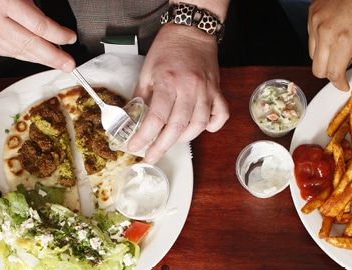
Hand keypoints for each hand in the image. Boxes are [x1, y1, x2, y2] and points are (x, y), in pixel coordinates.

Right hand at [0, 0, 76, 70]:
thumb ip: (30, 6)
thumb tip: (50, 26)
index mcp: (2, 2)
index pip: (39, 25)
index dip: (58, 34)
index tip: (70, 38)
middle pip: (31, 45)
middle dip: (53, 57)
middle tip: (69, 64)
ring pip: (20, 52)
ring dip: (40, 58)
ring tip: (57, 62)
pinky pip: (8, 52)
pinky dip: (24, 55)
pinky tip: (35, 56)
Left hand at [128, 25, 228, 163]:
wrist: (191, 31)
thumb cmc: (168, 49)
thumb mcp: (147, 71)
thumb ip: (141, 96)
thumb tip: (132, 119)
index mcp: (168, 82)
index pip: (156, 117)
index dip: (144, 136)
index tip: (135, 146)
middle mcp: (189, 88)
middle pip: (177, 127)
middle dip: (162, 146)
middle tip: (152, 155)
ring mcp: (206, 90)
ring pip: (199, 125)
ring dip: (184, 138)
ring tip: (171, 140)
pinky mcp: (217, 91)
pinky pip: (220, 116)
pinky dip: (212, 126)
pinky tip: (200, 128)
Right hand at [306, 0, 351, 89]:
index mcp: (342, 38)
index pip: (333, 74)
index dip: (340, 83)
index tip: (346, 85)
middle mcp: (324, 31)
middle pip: (318, 68)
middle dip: (331, 73)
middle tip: (347, 63)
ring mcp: (315, 21)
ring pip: (312, 55)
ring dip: (326, 57)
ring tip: (344, 45)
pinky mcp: (312, 13)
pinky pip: (311, 38)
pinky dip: (322, 42)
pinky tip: (337, 33)